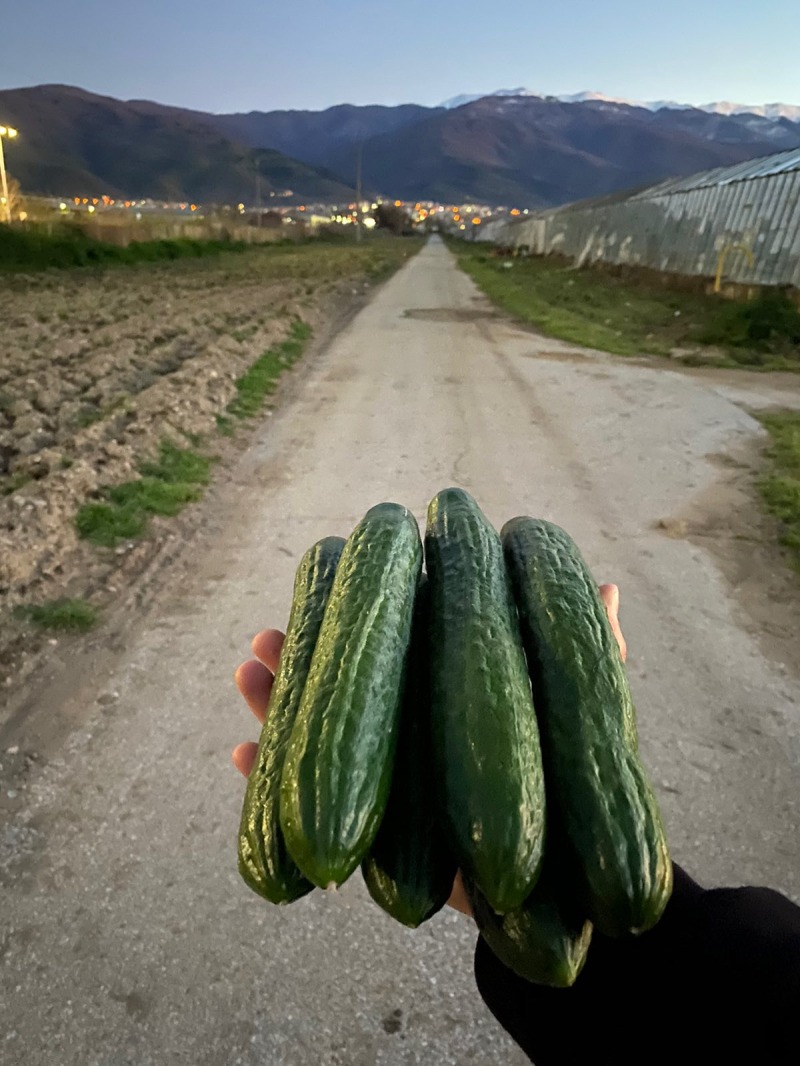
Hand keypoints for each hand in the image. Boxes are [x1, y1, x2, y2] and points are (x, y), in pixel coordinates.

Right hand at [232, 583, 626, 916]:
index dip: (366, 607)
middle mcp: (413, 718)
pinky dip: (270, 779)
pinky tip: (241, 757)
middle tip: (266, 637)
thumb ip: (593, 658)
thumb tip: (611, 588)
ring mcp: (389, 771)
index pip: (403, 634)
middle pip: (351, 679)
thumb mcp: (589, 718)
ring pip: (323, 728)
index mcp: (452, 685)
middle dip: (306, 653)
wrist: (571, 898)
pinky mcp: (374, 826)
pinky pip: (313, 798)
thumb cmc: (582, 792)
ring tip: (249, 673)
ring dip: (279, 701)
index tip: (333, 575)